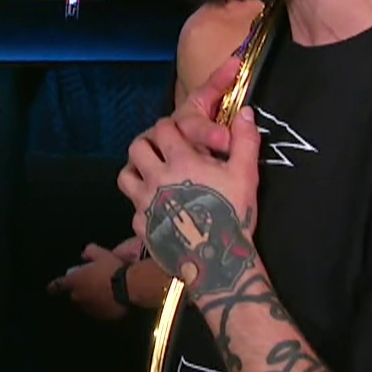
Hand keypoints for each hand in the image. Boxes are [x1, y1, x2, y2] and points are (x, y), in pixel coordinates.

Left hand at [48, 243, 127, 321]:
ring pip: (87, 303)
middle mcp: (78, 297)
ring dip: (92, 299)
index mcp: (74, 282)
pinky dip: (103, 306)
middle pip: (75, 294)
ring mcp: (90, 309)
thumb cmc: (111, 268)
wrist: (129, 287)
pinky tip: (113, 301)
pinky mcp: (103, 316)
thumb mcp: (100, 253)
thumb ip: (89, 252)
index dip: (53, 287)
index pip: (58, 285)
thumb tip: (84, 255)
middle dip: (80, 290)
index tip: (50, 289)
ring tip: (105, 293)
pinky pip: (100, 310)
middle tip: (92, 283)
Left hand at [117, 58, 261, 287]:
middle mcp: (156, 178)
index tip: (179, 132)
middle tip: (161, 150)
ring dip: (136, 171)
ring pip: (125, 176)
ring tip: (152, 175)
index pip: (163, 128)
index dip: (171, 126)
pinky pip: (133, 208)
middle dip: (148, 143)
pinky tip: (157, 209)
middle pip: (137, 147)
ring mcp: (145, 202)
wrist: (217, 260)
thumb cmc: (233, 213)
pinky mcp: (142, 226)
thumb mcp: (245, 173)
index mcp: (179, 160)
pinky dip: (142, 205)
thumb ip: (245, 140)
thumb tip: (246, 112)